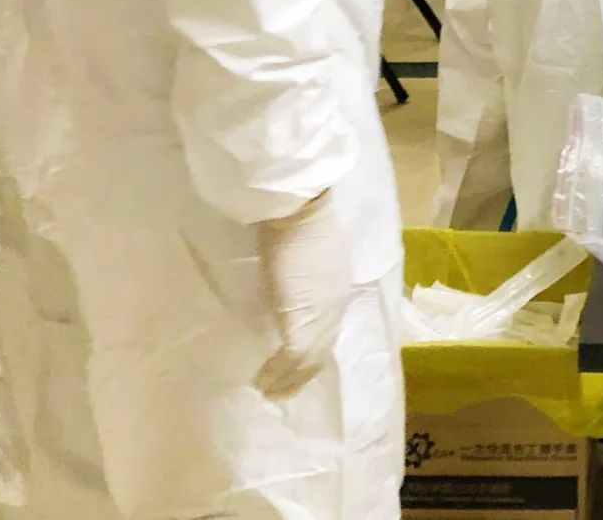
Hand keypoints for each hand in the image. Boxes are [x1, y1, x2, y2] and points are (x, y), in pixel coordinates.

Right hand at [255, 191, 350, 399]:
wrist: (299, 210)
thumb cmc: (301, 221)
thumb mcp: (311, 257)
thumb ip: (309, 280)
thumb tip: (294, 291)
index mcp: (340, 291)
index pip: (328, 332)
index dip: (313, 354)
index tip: (297, 368)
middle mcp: (336, 308)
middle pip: (322, 351)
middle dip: (301, 374)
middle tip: (282, 390)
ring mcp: (322, 316)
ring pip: (309, 360)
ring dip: (288, 379)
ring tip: (270, 391)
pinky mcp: (301, 320)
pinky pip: (292, 358)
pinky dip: (277, 373)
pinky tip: (262, 381)